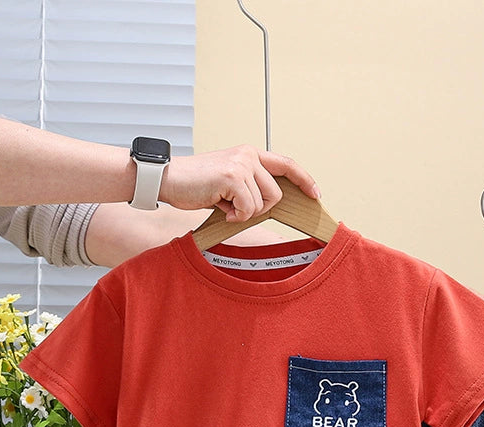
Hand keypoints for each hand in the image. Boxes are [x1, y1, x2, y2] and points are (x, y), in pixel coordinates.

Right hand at [159, 145, 319, 222]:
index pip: (286, 164)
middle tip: (236, 208)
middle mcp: (248, 155)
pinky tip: (220, 207)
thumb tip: (271, 204)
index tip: (315, 194)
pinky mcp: (232, 176)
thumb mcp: (230, 183)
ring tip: (224, 204)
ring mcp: (241, 164)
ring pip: (262, 203)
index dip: (304, 180)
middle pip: (276, 194)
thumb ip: (251, 187)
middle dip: (260, 209)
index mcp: (250, 154)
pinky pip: (248, 208)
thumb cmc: (197, 185)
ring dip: (244, 212)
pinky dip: (235, 216)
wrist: (168, 179)